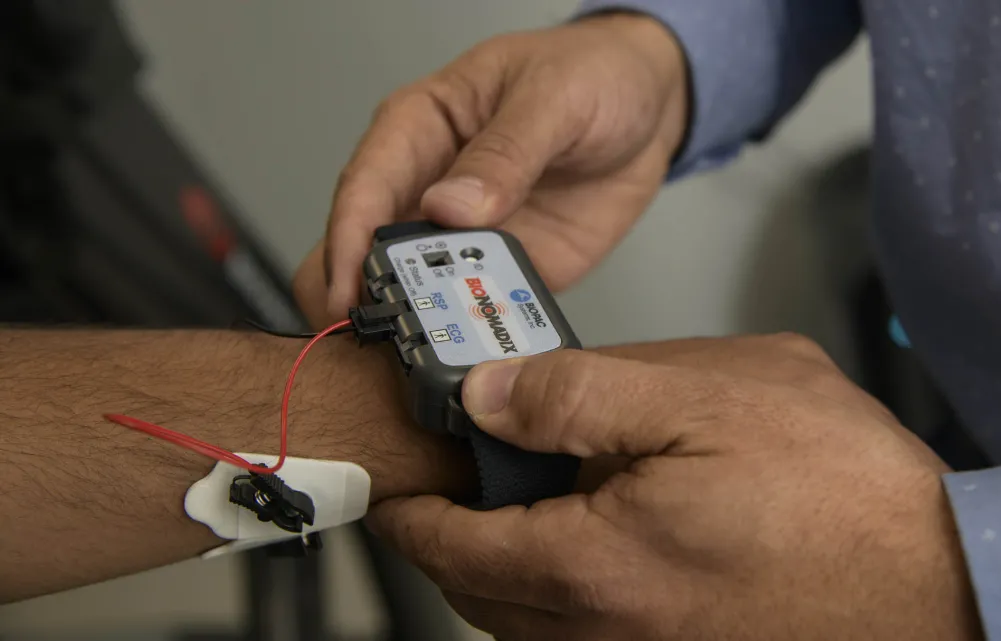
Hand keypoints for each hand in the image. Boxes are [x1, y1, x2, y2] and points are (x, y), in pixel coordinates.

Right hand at [320, 12, 688, 320]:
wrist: (652, 106)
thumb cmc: (592, 75)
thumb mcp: (553, 98)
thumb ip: (505, 151)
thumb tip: (449, 206)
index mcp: (422, 128)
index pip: (365, 185)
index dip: (348, 240)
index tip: (346, 289)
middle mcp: (431, 186)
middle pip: (373, 250)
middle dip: (372, 295)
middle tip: (384, 335)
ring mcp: (468, 235)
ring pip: (421, 290)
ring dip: (425, 323)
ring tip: (436, 354)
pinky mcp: (509, 268)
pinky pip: (483, 308)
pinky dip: (481, 334)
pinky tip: (487, 355)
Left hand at [370, 335, 983, 640]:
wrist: (943, 582)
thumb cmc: (843, 493)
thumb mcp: (707, 395)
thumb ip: (581, 392)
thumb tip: (490, 395)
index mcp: (591, 564)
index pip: (453, 547)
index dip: (413, 511)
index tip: (398, 486)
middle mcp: (601, 632)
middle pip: (480, 594)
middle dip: (451, 541)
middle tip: (452, 488)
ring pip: (527, 623)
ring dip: (504, 569)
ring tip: (518, 507)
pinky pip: (582, 636)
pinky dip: (559, 594)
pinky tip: (597, 543)